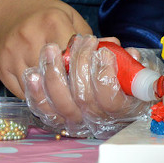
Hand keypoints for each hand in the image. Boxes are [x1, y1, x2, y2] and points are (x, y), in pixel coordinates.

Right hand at [0, 0, 91, 97]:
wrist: (8, 13)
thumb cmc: (46, 16)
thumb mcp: (71, 18)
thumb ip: (89, 36)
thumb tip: (115, 48)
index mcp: (52, 21)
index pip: (72, 54)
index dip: (83, 68)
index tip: (90, 75)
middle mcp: (29, 36)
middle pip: (54, 73)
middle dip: (69, 84)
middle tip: (79, 90)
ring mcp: (12, 53)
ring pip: (38, 86)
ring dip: (52, 93)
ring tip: (64, 94)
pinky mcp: (0, 67)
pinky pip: (22, 92)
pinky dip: (37, 95)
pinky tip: (46, 92)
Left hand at [22, 34, 161, 137]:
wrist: (100, 93)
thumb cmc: (119, 77)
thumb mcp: (130, 69)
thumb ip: (129, 61)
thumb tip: (130, 53)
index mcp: (120, 109)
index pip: (111, 100)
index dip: (106, 76)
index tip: (104, 52)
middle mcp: (96, 121)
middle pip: (83, 98)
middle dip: (80, 64)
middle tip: (81, 40)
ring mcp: (74, 122)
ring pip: (60, 104)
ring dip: (54, 74)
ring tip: (52, 49)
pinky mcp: (54, 119)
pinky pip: (42, 109)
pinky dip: (35, 91)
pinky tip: (33, 73)